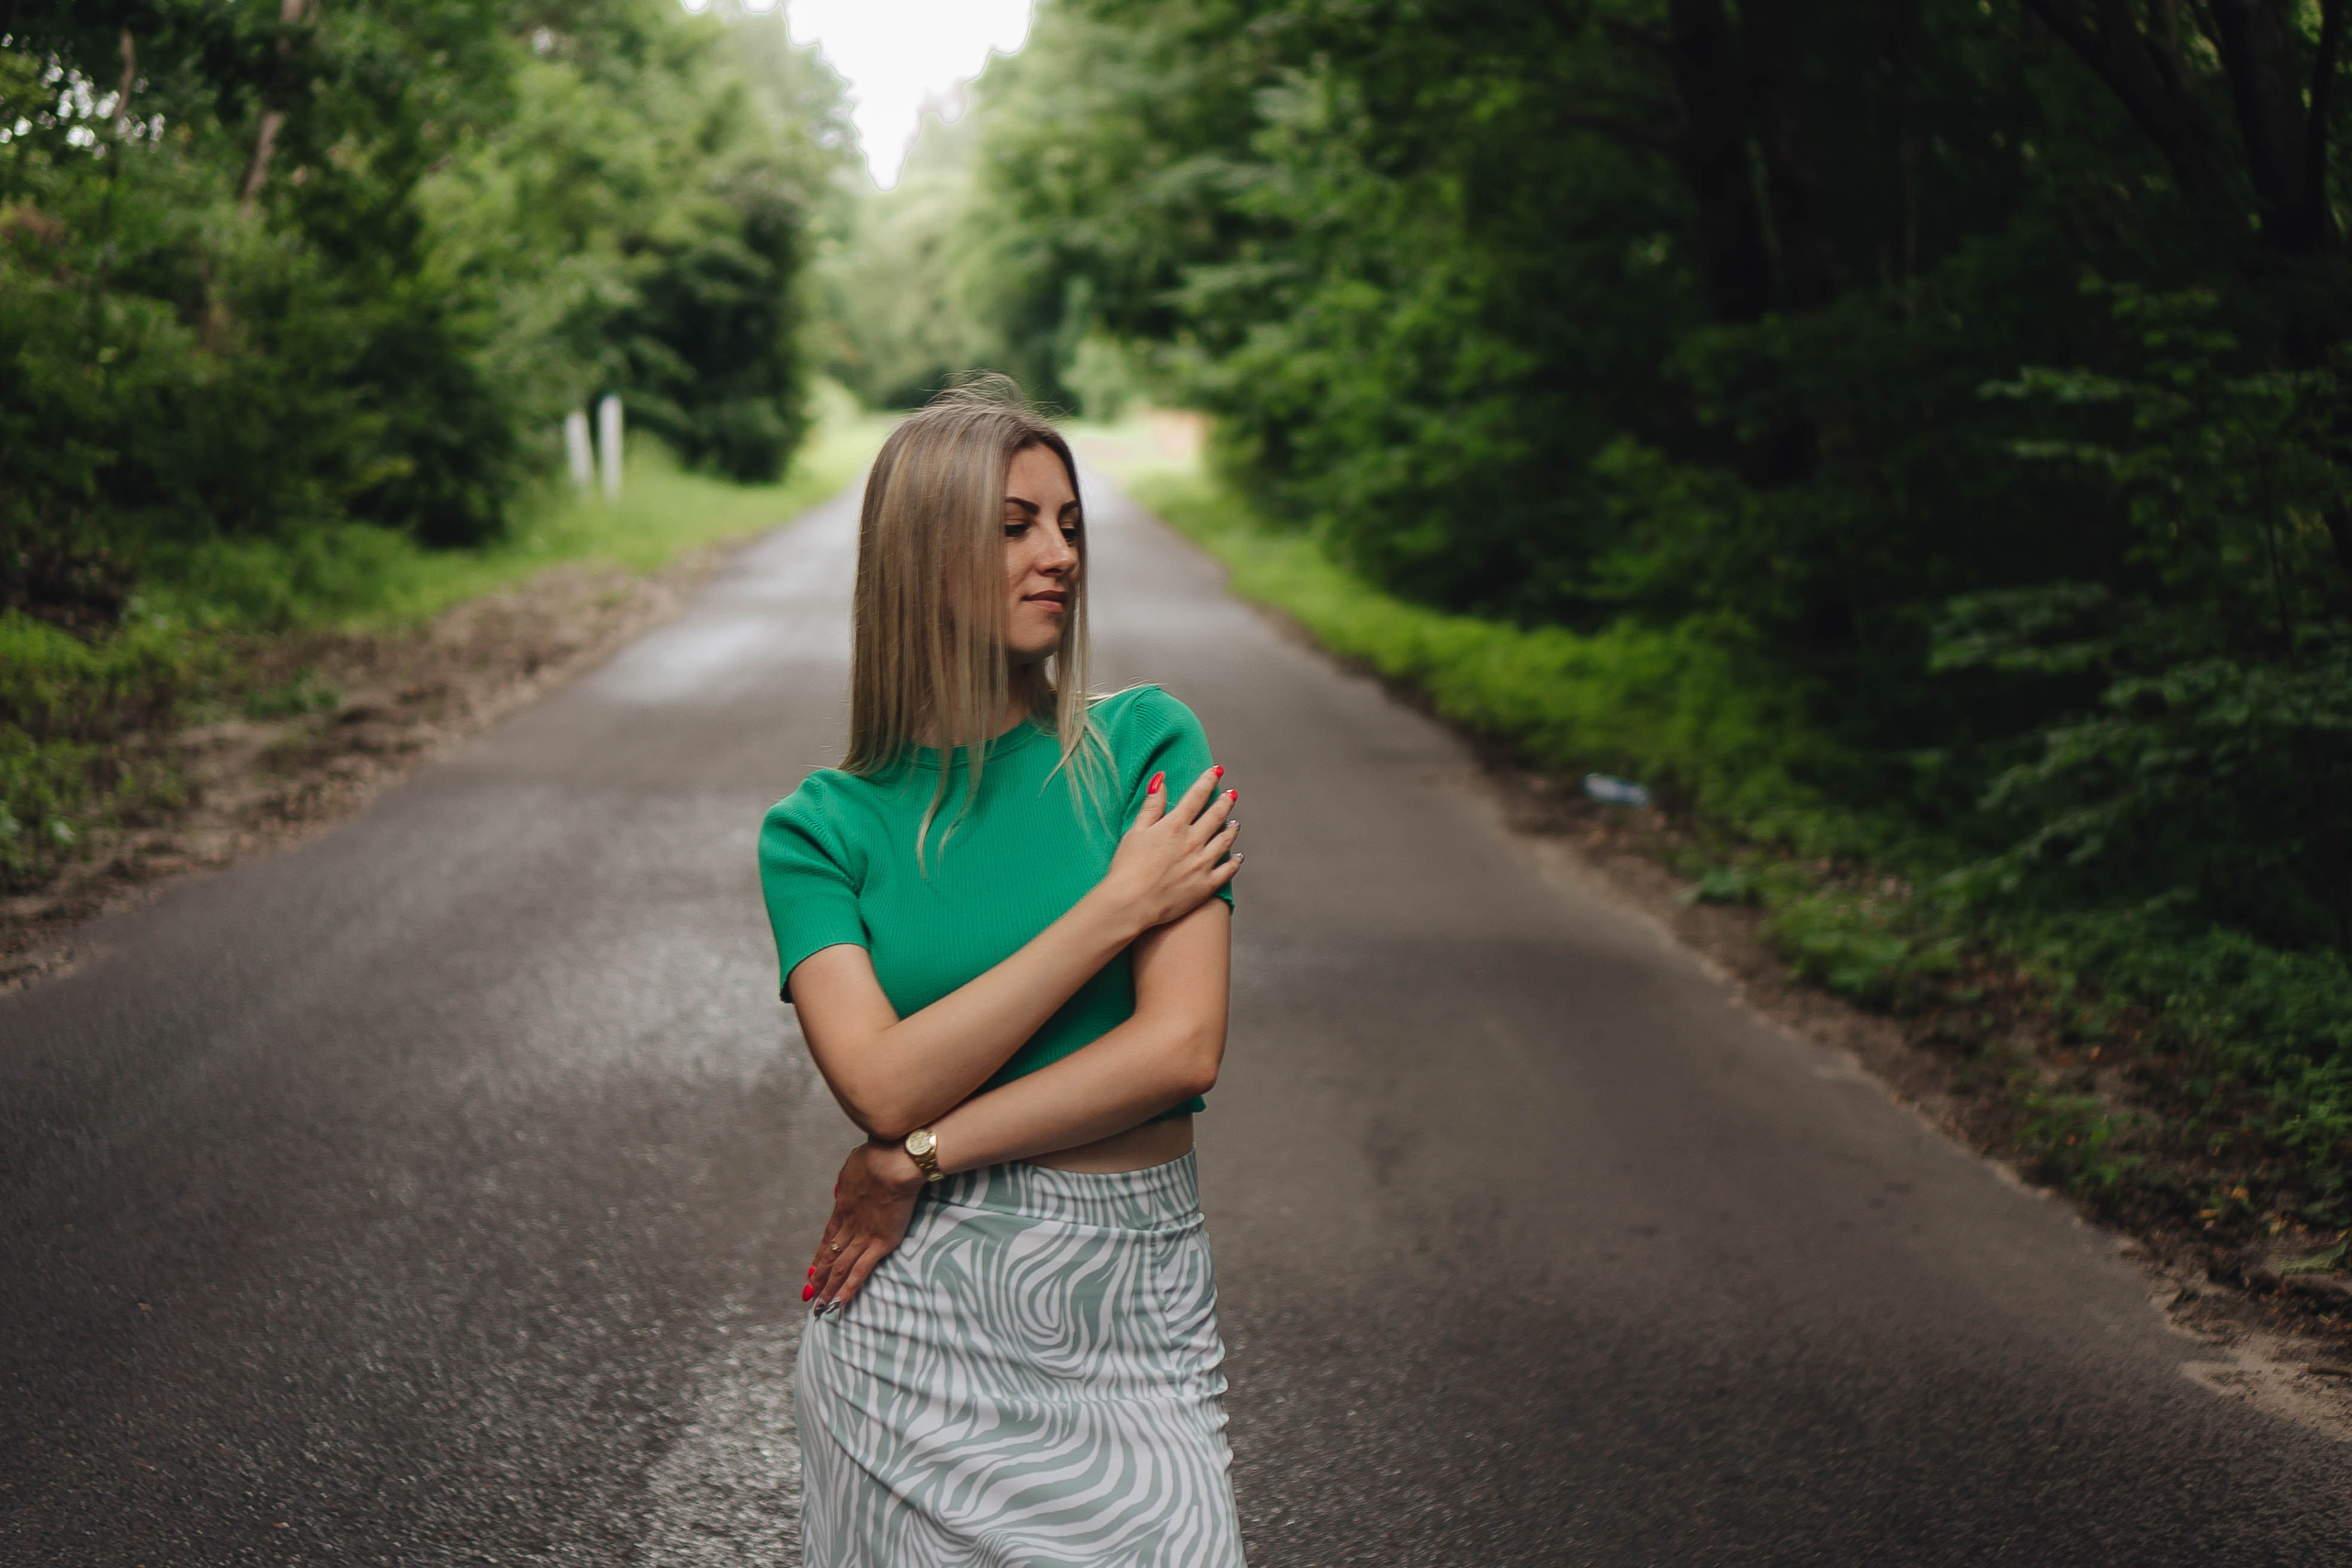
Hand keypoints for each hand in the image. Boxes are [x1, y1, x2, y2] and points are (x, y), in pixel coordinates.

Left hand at [807, 1140, 923, 1314]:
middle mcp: (848, 1225)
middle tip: (809, 1295)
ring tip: (819, 1308)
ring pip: (840, 1268)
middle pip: (829, 1256)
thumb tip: (849, 1183)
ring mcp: (862, 1236)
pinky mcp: (880, 1243)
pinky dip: (848, 1289)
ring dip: (828, 1289)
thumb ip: (851, 1181)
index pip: (828, 1237)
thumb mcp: (854, 1166)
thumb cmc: (878, 1156)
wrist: (894, 1161)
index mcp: (842, 1206)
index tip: (811, 1270)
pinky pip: (860, 1271)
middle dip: (818, 1277)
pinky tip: (838, 1304)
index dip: (819, 1255)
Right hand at [1101, 766, 1241, 931]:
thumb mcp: (1136, 831)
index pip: (1196, 796)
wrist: (1131, 903)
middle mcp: (1193, 841)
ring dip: (1231, 829)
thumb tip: (1161, 780)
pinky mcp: (1206, 885)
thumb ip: (1152, 805)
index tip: (1217, 771)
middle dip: (1225, 801)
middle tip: (1232, 794)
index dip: (1208, 781)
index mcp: (1175, 826)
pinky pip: (1227, 870)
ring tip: (1235, 822)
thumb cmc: (1127, 867)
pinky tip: (1237, 856)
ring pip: (1225, 841)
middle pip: (1216, 816)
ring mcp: (1202, 864)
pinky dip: (1235, 861)